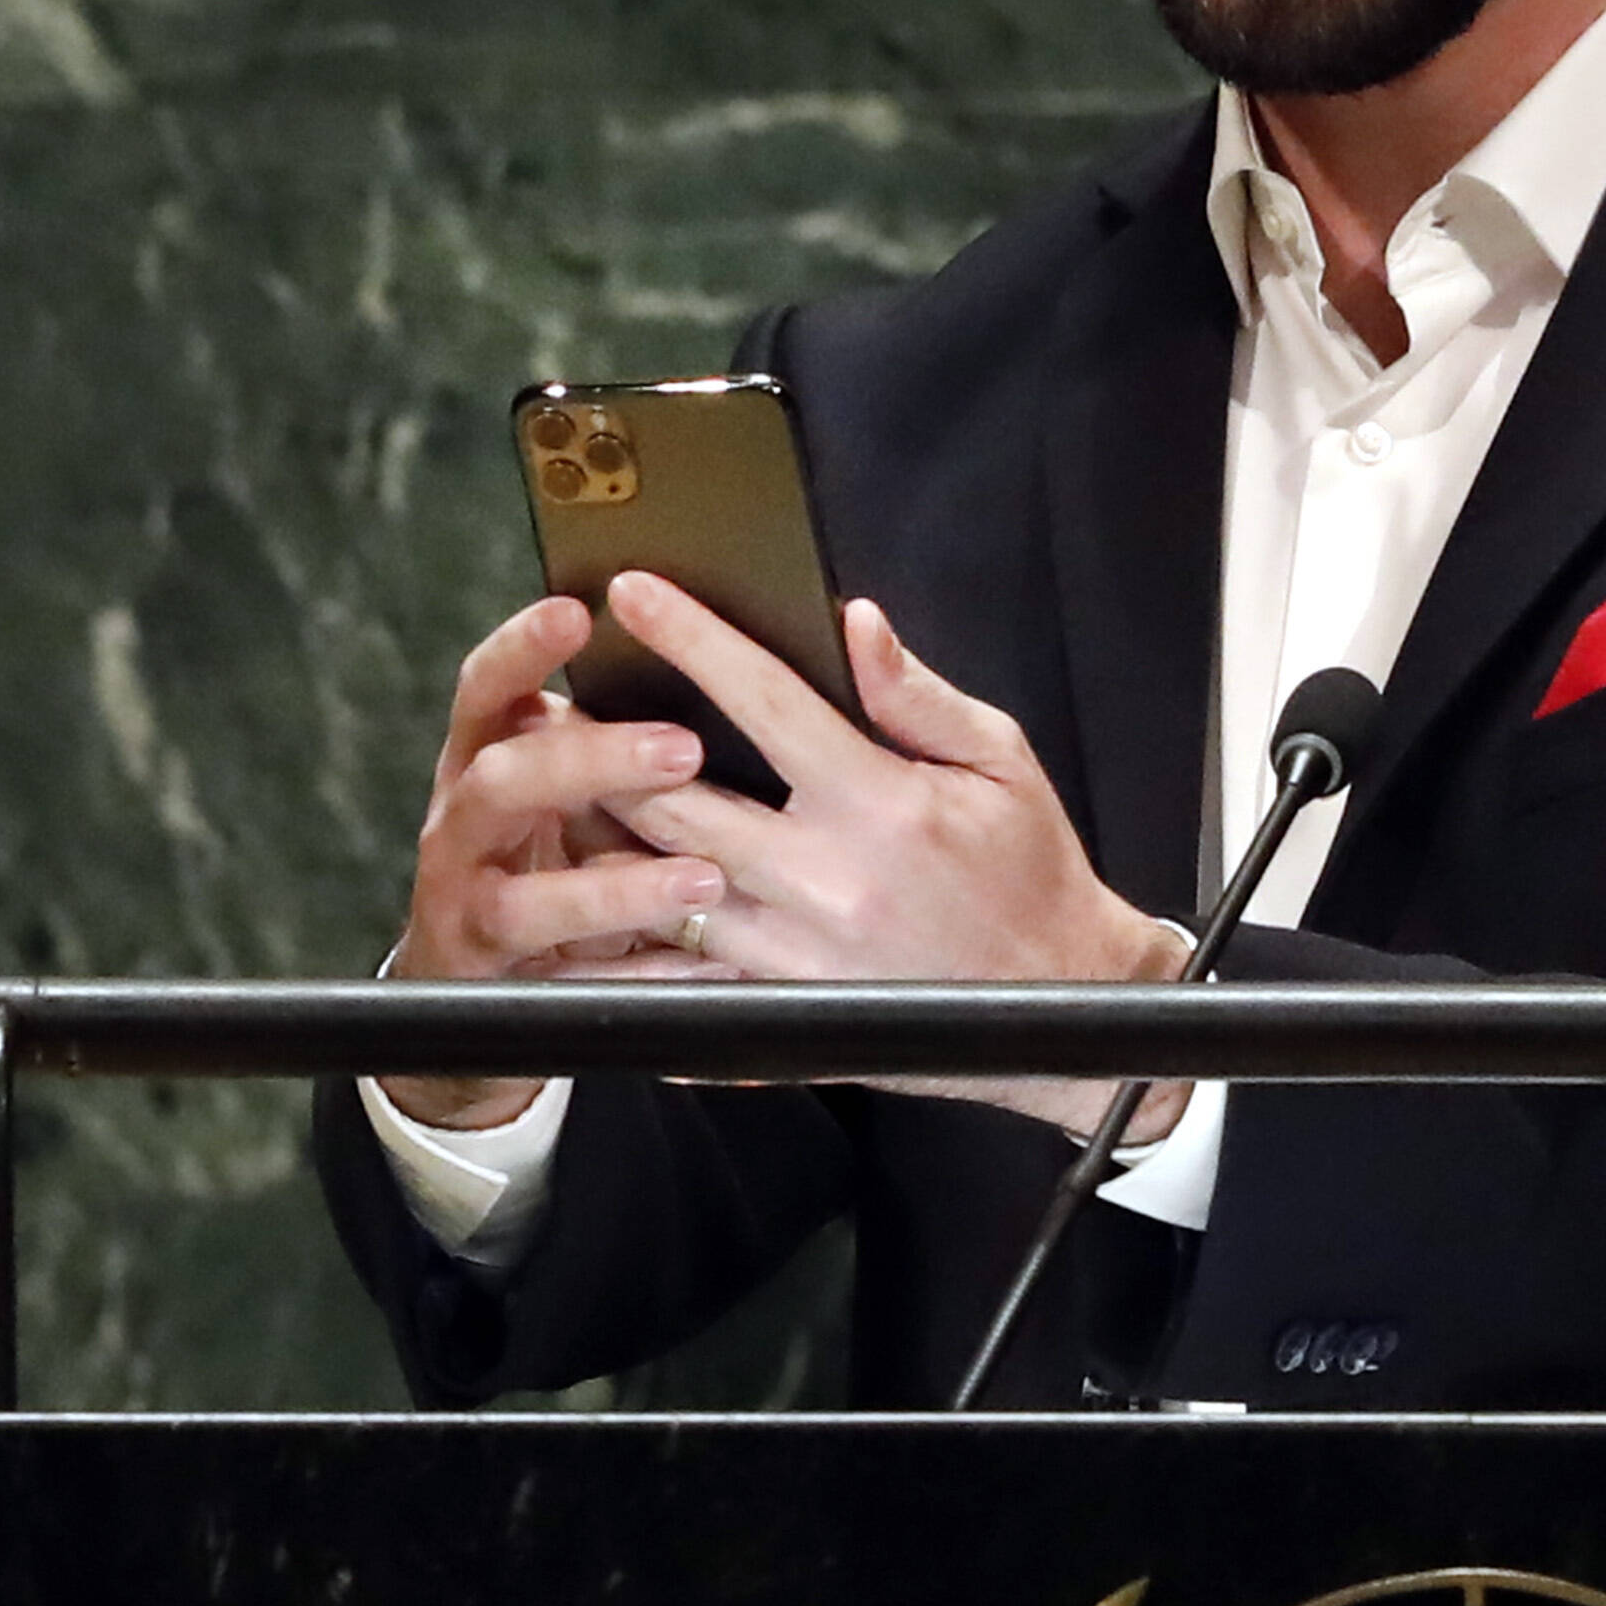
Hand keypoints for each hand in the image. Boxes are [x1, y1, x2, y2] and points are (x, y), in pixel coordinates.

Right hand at [378, 593, 733, 1133]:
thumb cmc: (539, 862)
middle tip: (683, 748)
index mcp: (482, 763)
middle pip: (503, 780)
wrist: (464, 996)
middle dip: (589, 761)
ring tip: (701, 880)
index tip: (577, 610)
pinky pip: (564, 985)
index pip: (486, 692)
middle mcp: (462, 828)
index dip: (520, 650)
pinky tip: (694, 968)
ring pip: (525, 899)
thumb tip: (709, 683)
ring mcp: (468, 910)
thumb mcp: (556, 795)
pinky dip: (633, 978)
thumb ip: (604, 745)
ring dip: (615, 889)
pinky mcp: (496, 989)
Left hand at [593, 574, 1187, 1135]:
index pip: (765, 700)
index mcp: (881, 804)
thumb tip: (854, 621)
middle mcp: (826, 880)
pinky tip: (573, 920)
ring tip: (542, 796)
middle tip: (549, 702)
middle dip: (600, 746)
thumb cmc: (1031, 871)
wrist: (1063, 1000)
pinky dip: (617, 956)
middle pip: (675, 802)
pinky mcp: (782, 1013)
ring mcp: (794, 956)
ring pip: (656, 891)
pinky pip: (674, 986)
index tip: (632, 592)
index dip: (691, 639)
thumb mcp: (1001, 762)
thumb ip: (916, 694)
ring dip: (592, 842)